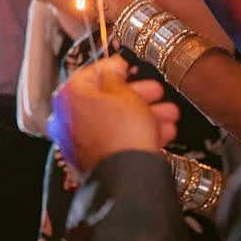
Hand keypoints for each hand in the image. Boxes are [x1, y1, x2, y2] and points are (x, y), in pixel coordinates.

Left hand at [47, 55, 179, 173]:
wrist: (129, 174)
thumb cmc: (125, 128)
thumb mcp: (125, 94)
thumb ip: (116, 75)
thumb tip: (112, 65)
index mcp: (70, 97)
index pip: (89, 73)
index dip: (112, 68)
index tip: (127, 66)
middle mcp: (70, 118)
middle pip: (105, 99)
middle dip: (137, 94)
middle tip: (157, 91)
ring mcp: (82, 140)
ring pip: (115, 120)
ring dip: (145, 113)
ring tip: (170, 113)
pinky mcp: (96, 157)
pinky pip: (117, 138)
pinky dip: (138, 132)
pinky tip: (164, 131)